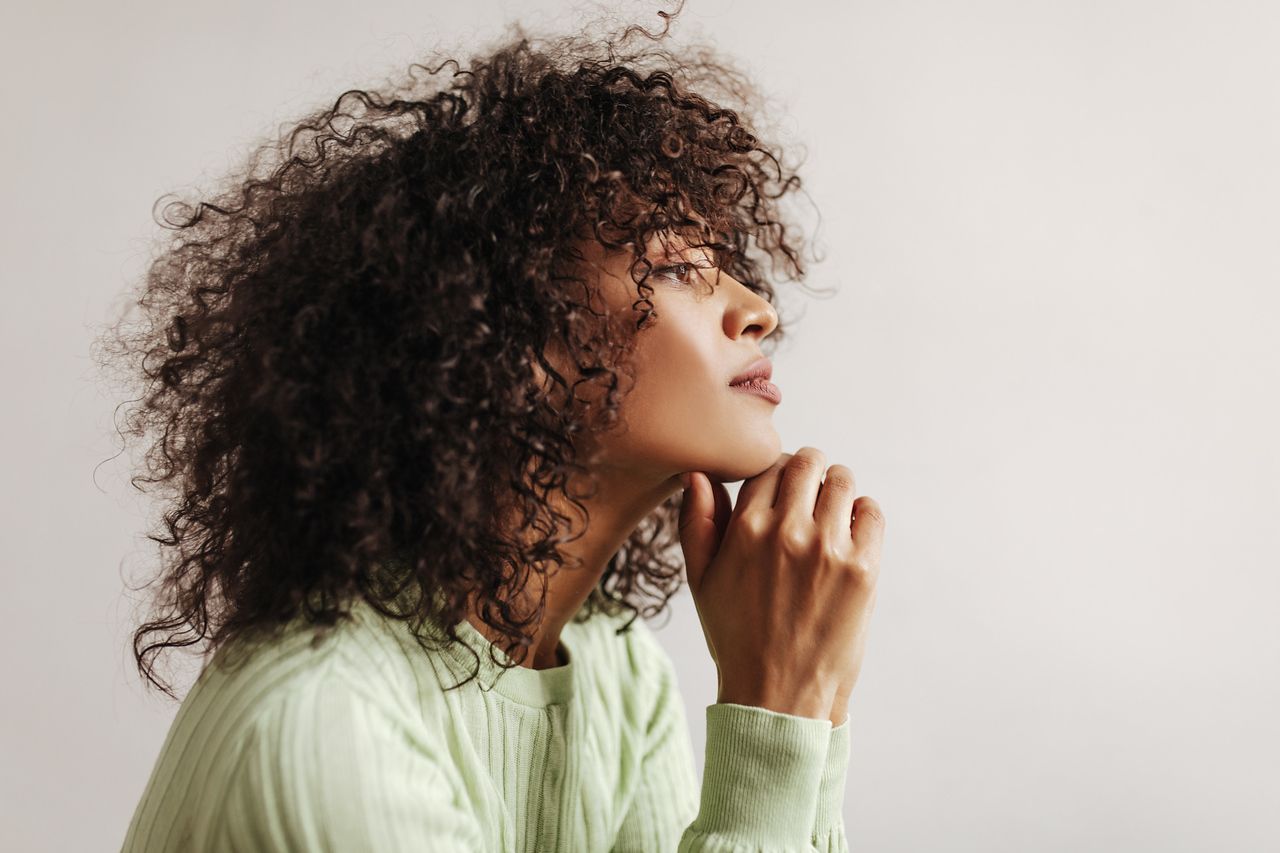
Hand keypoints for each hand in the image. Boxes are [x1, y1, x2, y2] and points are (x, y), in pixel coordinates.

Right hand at [678, 448, 884, 721]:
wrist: (778, 696)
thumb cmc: (737, 637)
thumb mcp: (702, 581)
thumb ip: (697, 522)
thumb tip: (698, 474)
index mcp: (745, 530)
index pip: (767, 466)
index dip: (775, 471)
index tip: (780, 487)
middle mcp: (787, 532)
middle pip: (807, 463)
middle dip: (807, 470)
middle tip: (808, 491)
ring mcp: (829, 549)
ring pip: (841, 481)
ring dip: (836, 488)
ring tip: (830, 512)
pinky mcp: (863, 569)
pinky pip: (871, 512)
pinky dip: (862, 513)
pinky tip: (850, 533)